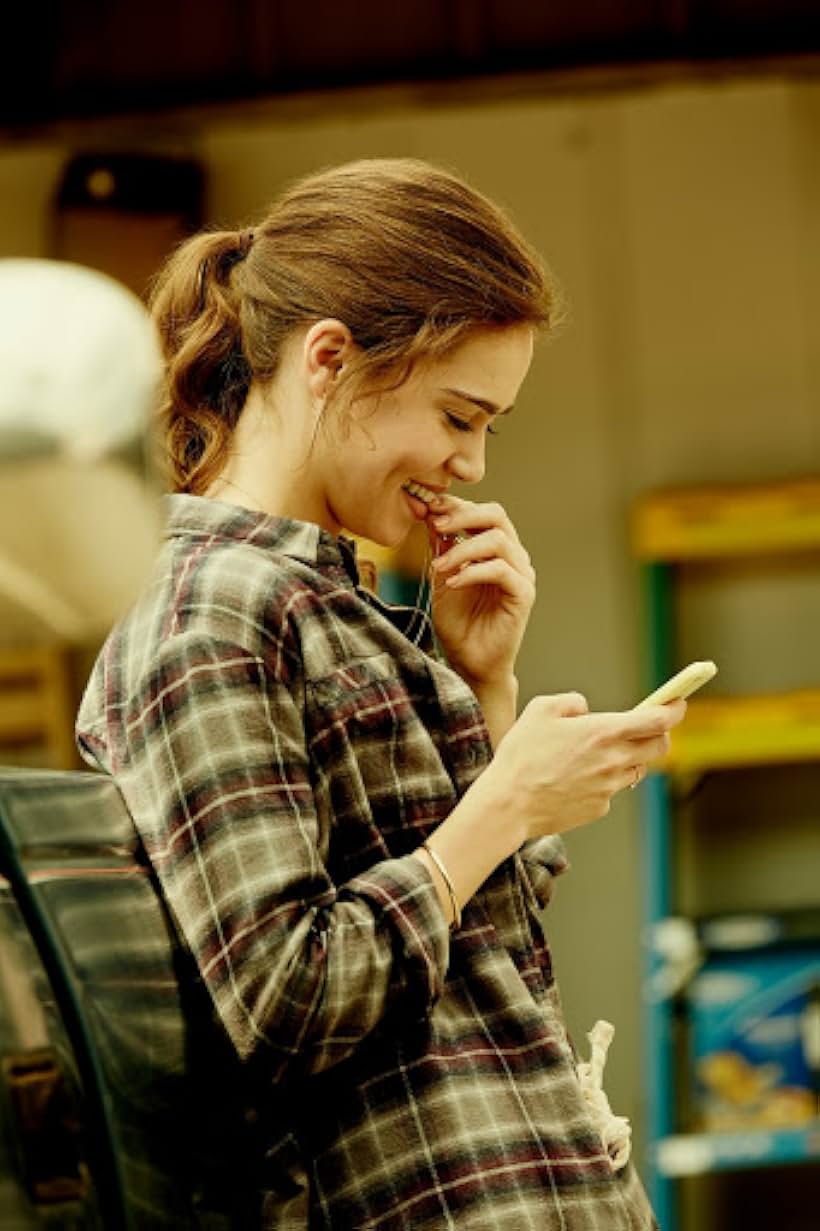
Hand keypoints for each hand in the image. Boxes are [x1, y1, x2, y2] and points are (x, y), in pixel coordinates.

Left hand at [427, 495, 534, 686]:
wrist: (470, 662)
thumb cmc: (459, 623)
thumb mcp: (442, 577)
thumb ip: (441, 548)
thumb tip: (429, 513)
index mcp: (494, 548)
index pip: (481, 513)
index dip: (455, 506)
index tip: (428, 507)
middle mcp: (512, 556)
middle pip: (496, 515)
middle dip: (462, 515)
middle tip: (435, 524)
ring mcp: (521, 574)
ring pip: (498, 540)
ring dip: (463, 548)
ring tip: (439, 565)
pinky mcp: (523, 594)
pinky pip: (501, 570)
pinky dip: (473, 571)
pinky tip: (453, 582)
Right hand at [480, 693, 686, 841]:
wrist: (509, 805)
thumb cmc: (521, 755)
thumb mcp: (540, 710)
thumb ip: (571, 702)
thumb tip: (585, 709)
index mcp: (604, 732)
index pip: (658, 719)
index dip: (674, 708)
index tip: (677, 702)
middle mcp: (614, 761)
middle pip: (660, 747)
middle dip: (659, 733)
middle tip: (643, 727)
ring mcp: (609, 788)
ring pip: (637, 769)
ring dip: (629, 757)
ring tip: (598, 753)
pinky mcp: (599, 807)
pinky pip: (612, 789)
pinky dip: (603, 780)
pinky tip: (575, 778)